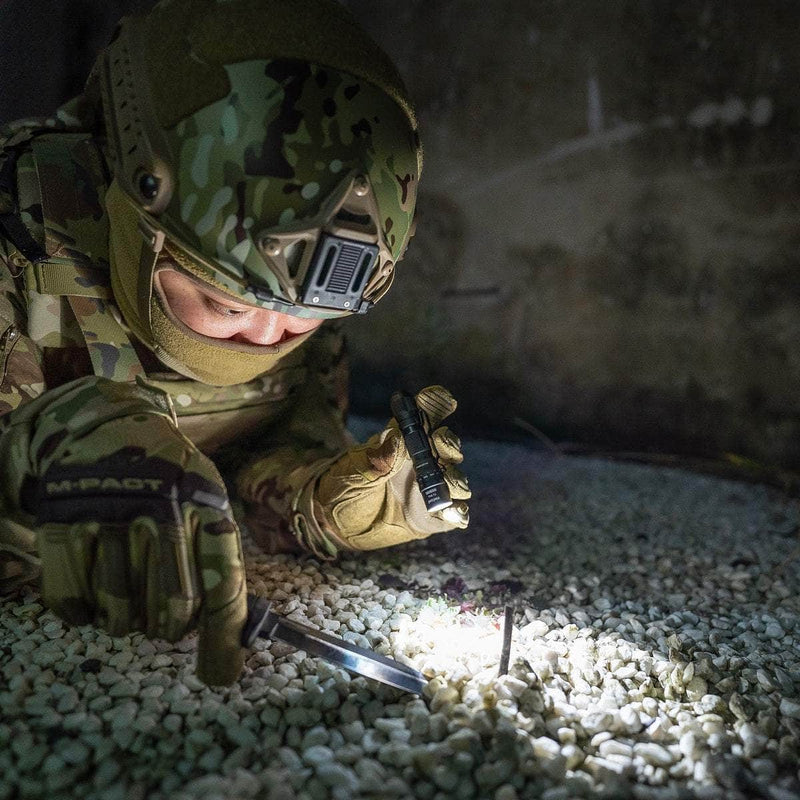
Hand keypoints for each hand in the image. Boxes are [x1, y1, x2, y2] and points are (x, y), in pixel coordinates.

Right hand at [26, 378, 246, 684]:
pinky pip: (72, 602)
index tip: (219, 675)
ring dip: (126, 622)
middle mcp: (162, 507)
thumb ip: (217, 559)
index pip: (223, 582)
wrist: (107, 428)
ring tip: (129, 597)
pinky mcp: (63, 521)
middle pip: (173, 607)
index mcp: (207, 503)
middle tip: (164, 619)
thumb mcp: (207, 502)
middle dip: (170, 628)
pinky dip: (83, 613)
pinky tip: (94, 591)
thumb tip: (230, 636)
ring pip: (121, 612)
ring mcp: (111, 513)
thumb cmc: (169, 481)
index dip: (224, 637)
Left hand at [314, 385, 469, 550]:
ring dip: (456, 479)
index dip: (436, 405)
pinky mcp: (431, 518)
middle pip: (445, 446)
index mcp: (401, 443)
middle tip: (441, 442)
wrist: (336, 525)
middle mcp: (420, 463)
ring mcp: (428, 490)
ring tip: (450, 483)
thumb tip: (397, 436)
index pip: (423, 418)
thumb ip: (377, 458)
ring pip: (454, 479)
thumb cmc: (342, 489)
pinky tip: (453, 513)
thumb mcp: (353, 472)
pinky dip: (457, 513)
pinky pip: (452, 514)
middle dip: (448, 442)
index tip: (445, 399)